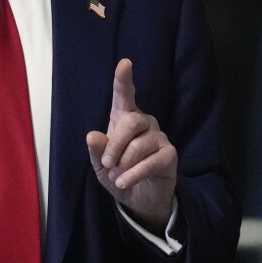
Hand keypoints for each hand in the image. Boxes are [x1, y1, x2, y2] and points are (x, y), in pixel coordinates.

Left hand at [86, 59, 176, 235]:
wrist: (138, 199)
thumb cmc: (118, 174)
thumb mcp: (100, 166)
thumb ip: (97, 150)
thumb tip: (92, 135)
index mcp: (124, 118)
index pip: (124, 95)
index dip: (123, 79)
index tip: (125, 64)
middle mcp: (144, 122)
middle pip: (131, 121)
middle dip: (115, 144)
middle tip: (108, 163)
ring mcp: (159, 137)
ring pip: (139, 145)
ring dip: (123, 165)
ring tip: (117, 176)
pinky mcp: (170, 155)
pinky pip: (150, 162)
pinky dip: (133, 174)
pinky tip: (125, 182)